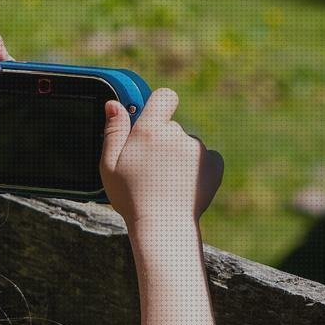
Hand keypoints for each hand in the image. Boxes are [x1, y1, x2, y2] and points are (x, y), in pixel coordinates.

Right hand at [100, 88, 222, 227]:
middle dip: (163, 141)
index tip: (152, 118)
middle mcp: (178, 134)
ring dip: (179, 157)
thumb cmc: (132, 198)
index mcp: (151, 130)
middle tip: (150, 168)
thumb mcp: (109, 165)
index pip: (164, 97)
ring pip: (188, 145)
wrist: (164, 227)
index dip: (159, 104)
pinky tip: (184, 185)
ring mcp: (199, 149)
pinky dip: (198, 168)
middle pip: (172, 127)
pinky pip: (206, 158)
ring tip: (166, 183)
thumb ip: (113, 131)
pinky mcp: (214, 164)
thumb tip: (114, 104)